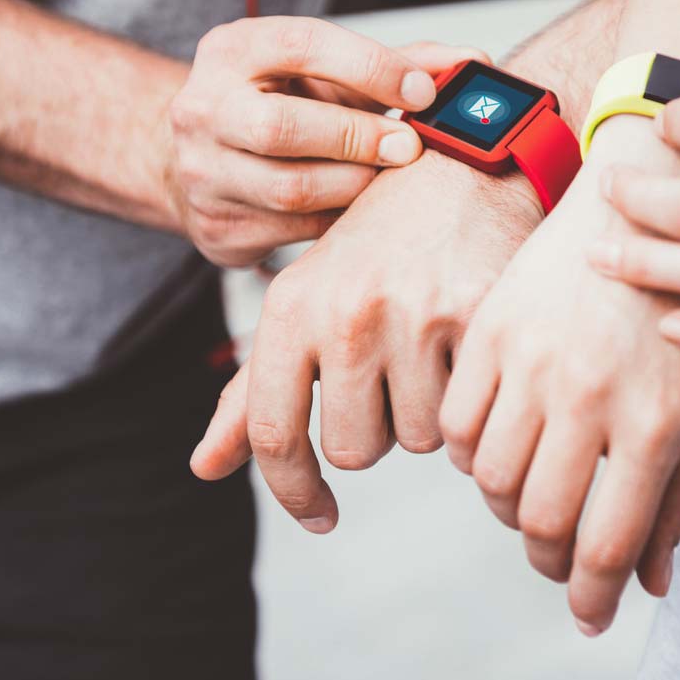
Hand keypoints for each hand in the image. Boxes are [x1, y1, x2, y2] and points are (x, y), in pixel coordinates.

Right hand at [162, 15, 483, 265]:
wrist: (198, 155)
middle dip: (358, 138)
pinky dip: (340, 224)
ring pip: (291, 190)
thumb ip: (395, 64)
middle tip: (409, 148)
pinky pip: (294, 233)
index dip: (370, 68)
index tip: (422, 90)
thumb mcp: (327, 73)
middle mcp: (204, 109)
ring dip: (354, 187)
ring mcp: (204, 174)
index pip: (301, 46)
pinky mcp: (217, 229)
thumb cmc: (276, 104)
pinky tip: (362, 212)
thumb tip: (469, 63)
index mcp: (231, 51)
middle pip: (282, 128)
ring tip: (386, 181)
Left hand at [188, 150, 543, 530]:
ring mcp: (411, 315)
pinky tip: (466, 349)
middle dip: (376, 427)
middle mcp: (344, 313)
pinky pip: (467, 412)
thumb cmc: (376, 243)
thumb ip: (254, 389)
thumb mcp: (305, 300)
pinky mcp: (475, 317)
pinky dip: (467, 399)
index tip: (320, 515)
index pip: (274, 434)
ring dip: (426, 412)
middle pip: (353, 449)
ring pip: (417, 437)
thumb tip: (205, 468)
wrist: (460, 164)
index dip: (293, 492)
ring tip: (432, 349)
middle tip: (392, 373)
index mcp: (290, 308)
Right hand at [440, 115, 679, 635]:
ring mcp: (531, 360)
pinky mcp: (490, 331)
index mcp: (654, 418)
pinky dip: (474, 455)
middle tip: (562, 559)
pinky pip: (456, 428)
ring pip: (491, 483)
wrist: (645, 205)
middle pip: (541, 524)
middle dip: (551, 561)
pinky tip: (505, 443)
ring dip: (511, 509)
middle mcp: (587, 395)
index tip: (589, 613)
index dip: (592, 596)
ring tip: (536, 496)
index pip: (606, 543)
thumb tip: (650, 583)